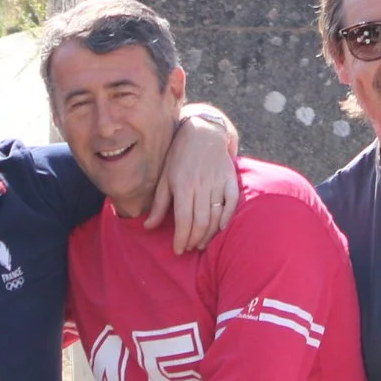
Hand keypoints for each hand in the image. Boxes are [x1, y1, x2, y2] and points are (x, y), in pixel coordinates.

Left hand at [148, 105, 240, 253]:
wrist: (203, 131)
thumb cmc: (179, 156)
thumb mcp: (165, 178)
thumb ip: (159, 204)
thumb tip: (147, 226)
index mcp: (182, 184)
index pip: (184, 219)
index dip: (182, 238)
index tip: (178, 250)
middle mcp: (201, 184)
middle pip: (200, 221)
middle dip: (194, 240)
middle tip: (189, 248)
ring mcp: (218, 182)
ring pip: (216, 215)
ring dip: (209, 234)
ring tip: (201, 243)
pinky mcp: (230, 179)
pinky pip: (232, 202)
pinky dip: (228, 218)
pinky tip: (221, 229)